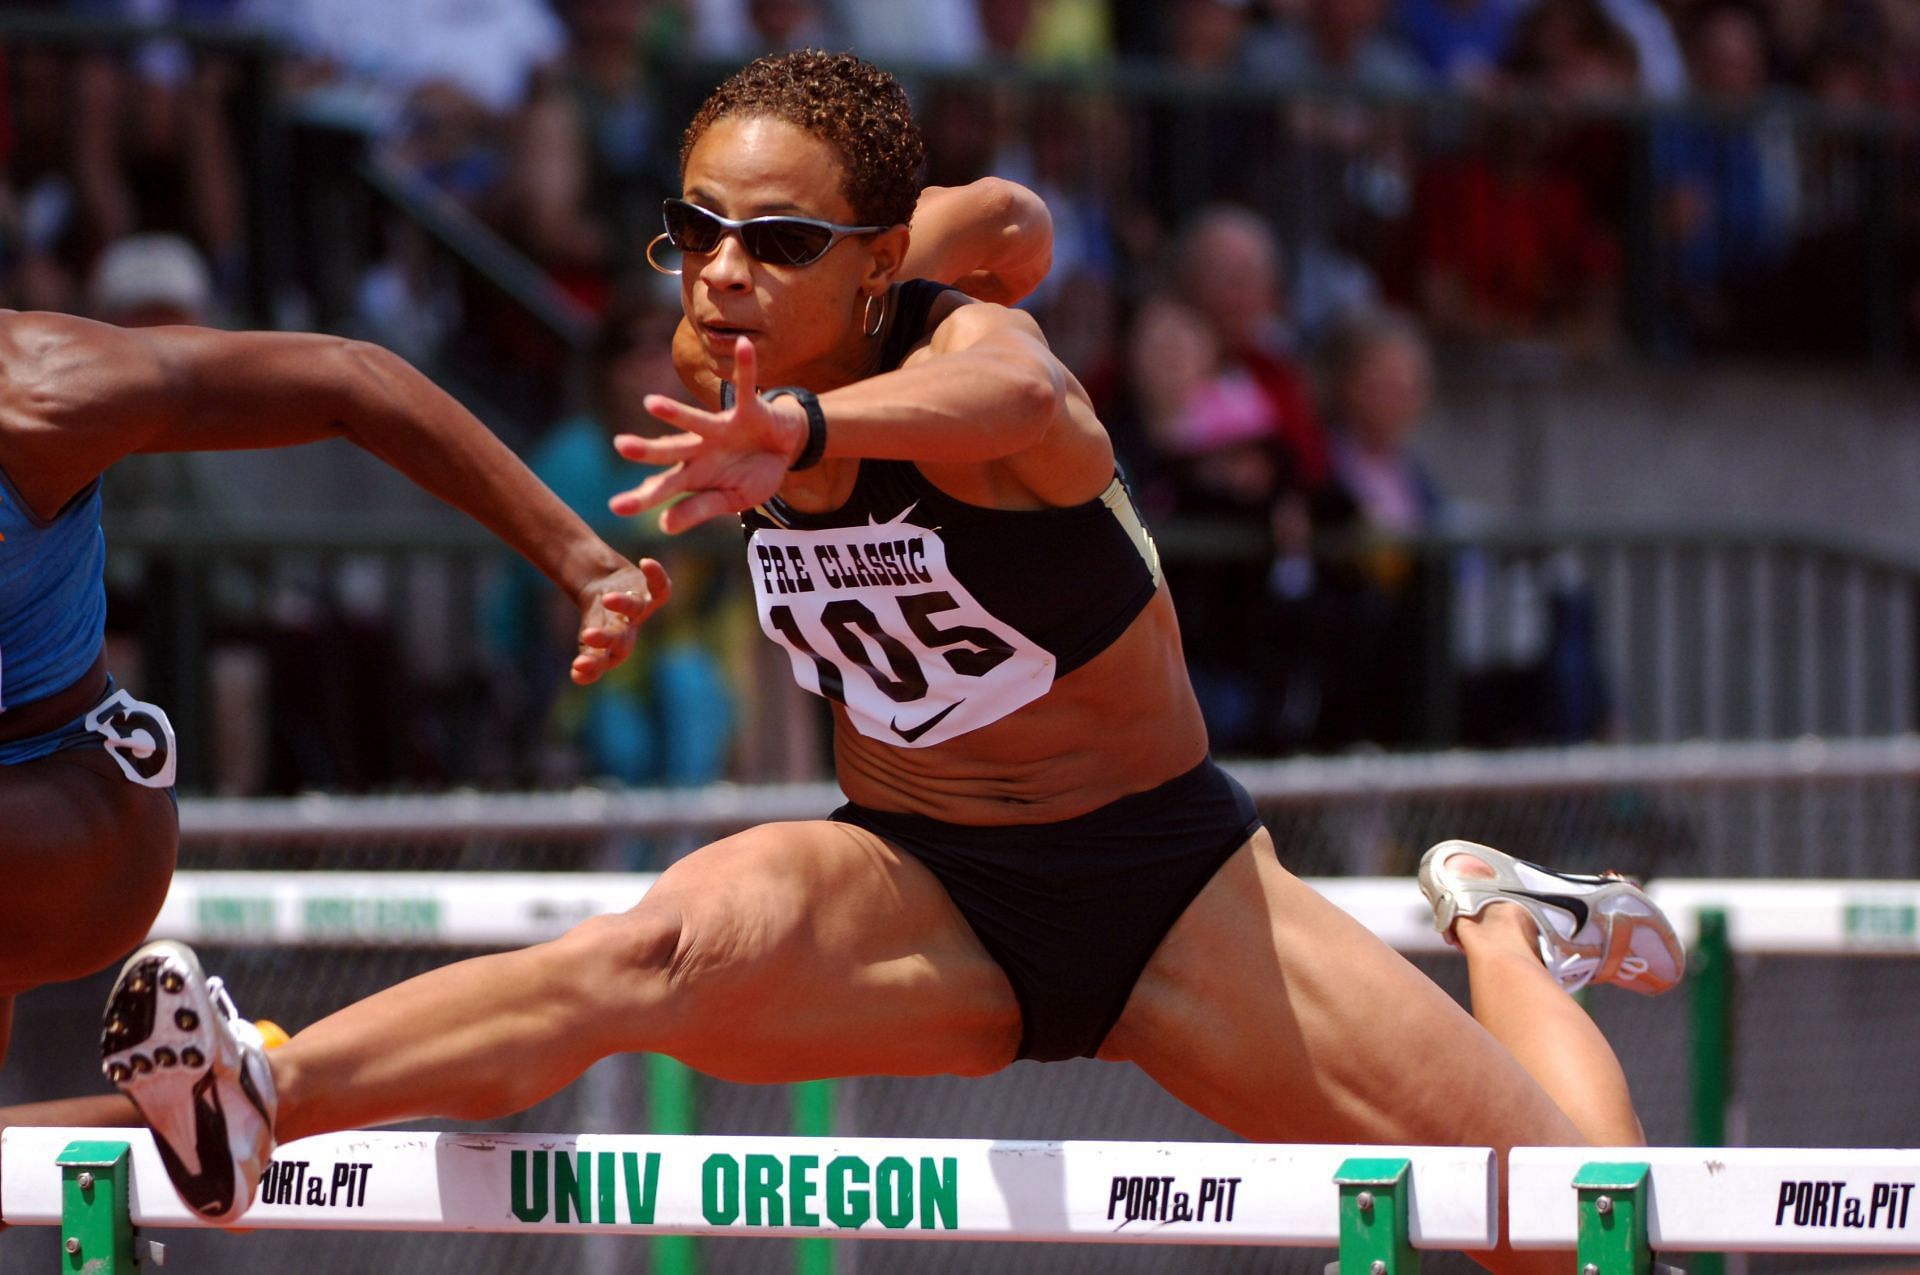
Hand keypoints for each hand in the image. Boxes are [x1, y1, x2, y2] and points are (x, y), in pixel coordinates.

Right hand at [570, 558, 670, 684]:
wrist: (609, 585)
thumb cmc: (598, 616)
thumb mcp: (589, 633)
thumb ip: (587, 653)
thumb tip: (577, 676)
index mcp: (611, 649)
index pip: (602, 661)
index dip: (593, 664)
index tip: (577, 666)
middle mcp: (628, 631)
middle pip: (619, 638)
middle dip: (605, 638)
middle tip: (587, 636)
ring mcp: (641, 610)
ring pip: (634, 608)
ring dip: (623, 604)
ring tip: (608, 599)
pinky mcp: (654, 591)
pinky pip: (659, 585)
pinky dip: (655, 574)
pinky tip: (646, 563)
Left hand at [608, 336, 806, 533]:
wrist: (784, 447)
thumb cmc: (753, 474)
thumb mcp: (731, 500)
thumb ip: (699, 510)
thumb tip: (664, 526)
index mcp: (694, 473)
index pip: (663, 486)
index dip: (642, 497)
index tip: (616, 506)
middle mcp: (701, 447)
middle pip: (670, 451)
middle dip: (647, 450)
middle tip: (620, 446)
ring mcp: (723, 428)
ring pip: (696, 420)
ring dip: (676, 412)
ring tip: (651, 404)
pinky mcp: (748, 410)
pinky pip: (748, 387)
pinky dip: (746, 367)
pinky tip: (743, 345)